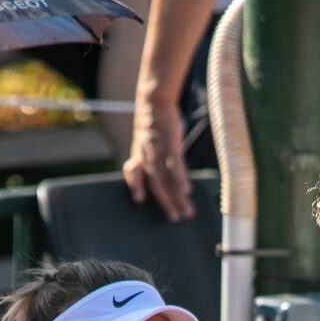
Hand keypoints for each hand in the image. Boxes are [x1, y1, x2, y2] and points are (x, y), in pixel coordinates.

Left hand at [123, 98, 194, 221]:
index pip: (132, 172)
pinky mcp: (170, 145)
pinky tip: (186, 191)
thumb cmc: (153, 125)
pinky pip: (175, 165)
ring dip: (177, 197)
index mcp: (139, 155)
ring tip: (186, 212)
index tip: (139, 200)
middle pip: (156, 184)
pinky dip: (180, 179)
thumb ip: (148, 159)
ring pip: (166, 179)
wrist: (154, 101)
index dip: (135, 185)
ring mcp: (158, 152)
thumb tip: (154, 168)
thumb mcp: (144, 141)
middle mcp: (146, 156)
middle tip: (176, 218)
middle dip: (166, 203)